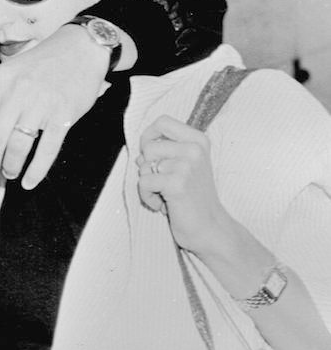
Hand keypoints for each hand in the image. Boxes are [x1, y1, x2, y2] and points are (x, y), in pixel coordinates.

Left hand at [0, 24, 108, 187]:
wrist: (81, 48)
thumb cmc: (41, 64)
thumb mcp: (10, 73)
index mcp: (0, 82)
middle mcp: (18, 92)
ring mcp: (41, 104)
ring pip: (17, 145)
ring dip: (9, 167)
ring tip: (7, 174)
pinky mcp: (64, 114)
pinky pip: (47, 149)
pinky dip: (36, 170)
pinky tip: (29, 181)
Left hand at [137, 114, 233, 254]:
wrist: (210, 228)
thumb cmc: (193, 198)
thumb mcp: (183, 168)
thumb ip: (164, 155)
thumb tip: (139, 155)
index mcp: (198, 140)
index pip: (162, 121)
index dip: (149, 135)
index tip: (151, 154)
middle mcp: (194, 149)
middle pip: (148, 145)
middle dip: (147, 166)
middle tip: (163, 182)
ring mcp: (187, 165)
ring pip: (143, 166)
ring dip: (148, 185)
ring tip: (166, 195)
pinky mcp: (177, 183)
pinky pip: (143, 182)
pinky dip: (147, 197)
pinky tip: (164, 205)